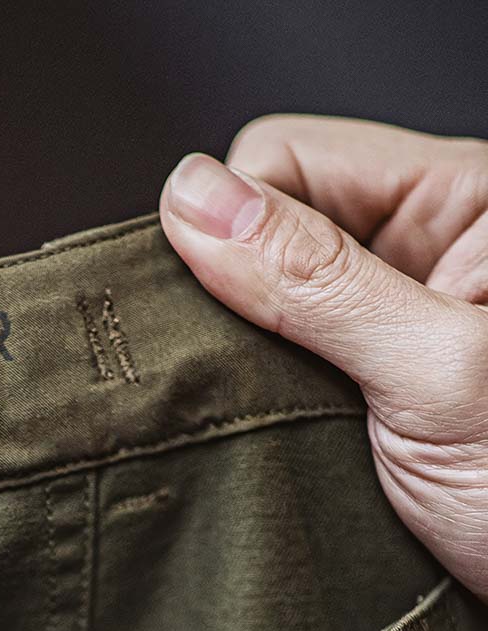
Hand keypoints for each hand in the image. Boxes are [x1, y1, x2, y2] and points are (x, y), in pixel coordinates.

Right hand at [161, 116, 487, 599]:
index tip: (234, 319)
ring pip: (257, 309)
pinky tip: (279, 450)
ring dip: (247, 371)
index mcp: (464, 201)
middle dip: (236, 306)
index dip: (238, 229)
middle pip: (267, 230)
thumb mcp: (431, 374)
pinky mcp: (364, 396)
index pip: (288, 161)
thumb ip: (314, 282)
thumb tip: (190, 200)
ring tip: (283, 429)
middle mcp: (426, 249)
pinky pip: (271, 377)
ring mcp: (390, 326)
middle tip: (270, 389)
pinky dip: (258, 414)